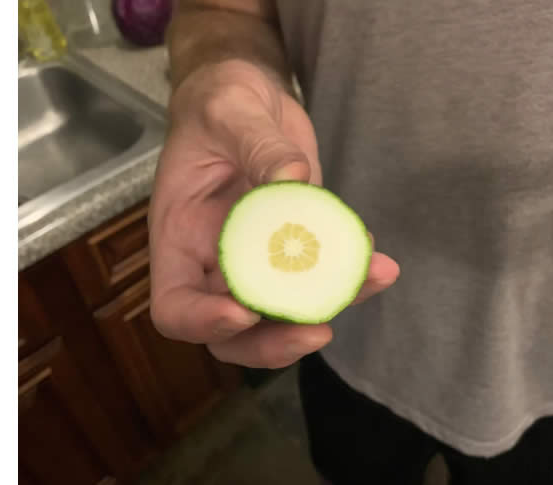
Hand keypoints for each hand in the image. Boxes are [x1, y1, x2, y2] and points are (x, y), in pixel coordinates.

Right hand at [148, 60, 399, 368]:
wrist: (249, 101)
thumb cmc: (219, 103)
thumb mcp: (230, 110)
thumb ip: (258, 145)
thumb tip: (293, 180)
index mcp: (180, 238)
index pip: (174, 306)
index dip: (204, 321)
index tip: (245, 311)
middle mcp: (214, 261)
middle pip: (232, 334)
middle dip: (273, 343)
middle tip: (318, 332)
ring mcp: (255, 261)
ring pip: (282, 315)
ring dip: (326, 308)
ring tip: (372, 279)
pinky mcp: (294, 250)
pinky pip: (318, 279)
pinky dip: (349, 277)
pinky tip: (378, 261)